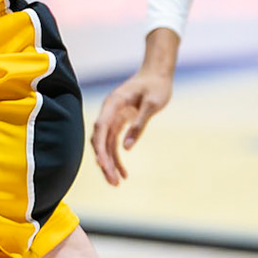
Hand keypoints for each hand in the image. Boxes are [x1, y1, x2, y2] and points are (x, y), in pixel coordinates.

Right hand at [90, 67, 172, 185]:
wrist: (157, 74)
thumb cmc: (156, 85)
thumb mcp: (152, 104)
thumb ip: (139, 125)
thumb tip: (127, 148)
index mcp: (113, 103)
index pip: (101, 128)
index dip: (100, 147)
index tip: (102, 164)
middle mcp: (109, 112)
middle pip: (100, 140)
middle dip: (104, 162)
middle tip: (113, 182)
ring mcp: (112, 118)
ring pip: (105, 145)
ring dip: (109, 164)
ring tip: (117, 183)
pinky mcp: (119, 122)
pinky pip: (113, 143)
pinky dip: (117, 158)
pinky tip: (123, 173)